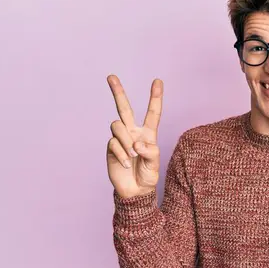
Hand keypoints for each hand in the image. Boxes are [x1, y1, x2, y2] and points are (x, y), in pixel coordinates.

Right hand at [106, 74, 162, 198]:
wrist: (135, 191)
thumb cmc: (148, 176)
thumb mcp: (155, 164)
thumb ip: (150, 152)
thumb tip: (136, 143)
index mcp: (148, 134)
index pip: (152, 113)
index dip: (155, 97)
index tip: (158, 81)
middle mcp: (133, 132)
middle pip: (124, 108)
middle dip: (117, 92)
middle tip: (111, 76)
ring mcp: (121, 139)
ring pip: (118, 126)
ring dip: (126, 140)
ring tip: (132, 156)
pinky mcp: (111, 148)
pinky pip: (113, 143)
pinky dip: (121, 154)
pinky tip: (126, 164)